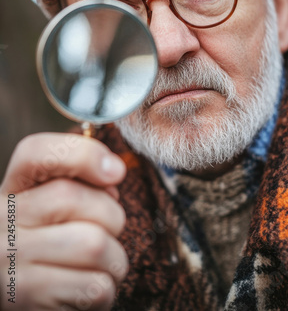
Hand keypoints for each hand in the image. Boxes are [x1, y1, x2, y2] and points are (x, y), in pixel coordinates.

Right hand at [0, 133, 127, 310]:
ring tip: (102, 262)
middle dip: (111, 215)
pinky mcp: (26, 298)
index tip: (116, 171)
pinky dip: (106, 288)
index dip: (83, 154)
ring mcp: (9, 260)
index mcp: (13, 188)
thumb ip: (80, 180)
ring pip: (94, 245)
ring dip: (114, 257)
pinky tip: (88, 285)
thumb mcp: (51, 203)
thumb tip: (111, 173)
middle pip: (74, 198)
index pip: (35, 152)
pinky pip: (95, 286)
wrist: (14, 290)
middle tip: (109, 229)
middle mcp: (2, 220)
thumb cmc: (47, 241)